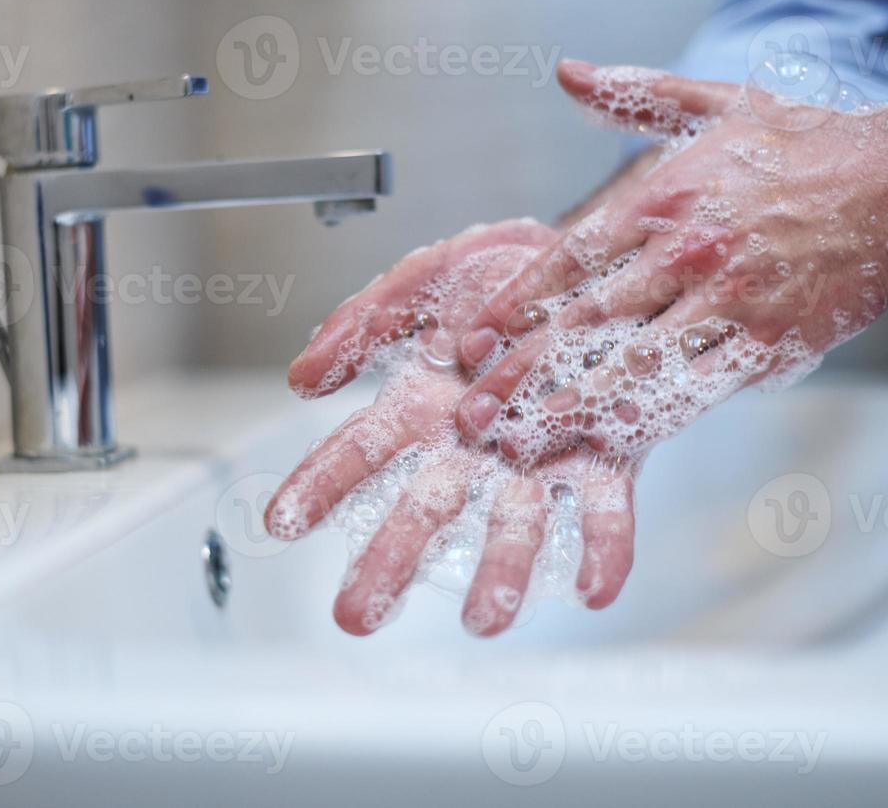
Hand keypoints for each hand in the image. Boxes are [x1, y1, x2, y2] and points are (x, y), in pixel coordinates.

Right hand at [268, 220, 639, 634]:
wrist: (592, 266)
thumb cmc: (497, 278)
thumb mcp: (422, 283)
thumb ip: (364, 325)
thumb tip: (300, 378)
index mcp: (421, 410)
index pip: (358, 452)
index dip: (320, 484)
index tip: (282, 522)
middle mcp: (472, 450)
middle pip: (424, 509)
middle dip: (391, 562)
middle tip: (355, 616)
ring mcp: (536, 463)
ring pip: (513, 525)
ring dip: (500, 572)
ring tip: (486, 620)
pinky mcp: (605, 462)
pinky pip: (604, 514)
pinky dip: (604, 553)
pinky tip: (595, 590)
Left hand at [453, 59, 887, 466]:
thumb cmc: (805, 145)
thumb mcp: (716, 104)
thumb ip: (633, 95)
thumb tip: (567, 72)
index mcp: (667, 196)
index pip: (570, 258)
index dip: (516, 303)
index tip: (474, 337)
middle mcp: (690, 254)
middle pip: (587, 322)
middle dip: (523, 369)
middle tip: (475, 405)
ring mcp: (731, 304)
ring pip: (635, 366)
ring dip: (571, 406)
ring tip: (521, 438)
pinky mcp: (770, 344)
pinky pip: (698, 390)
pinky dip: (649, 417)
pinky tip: (606, 440)